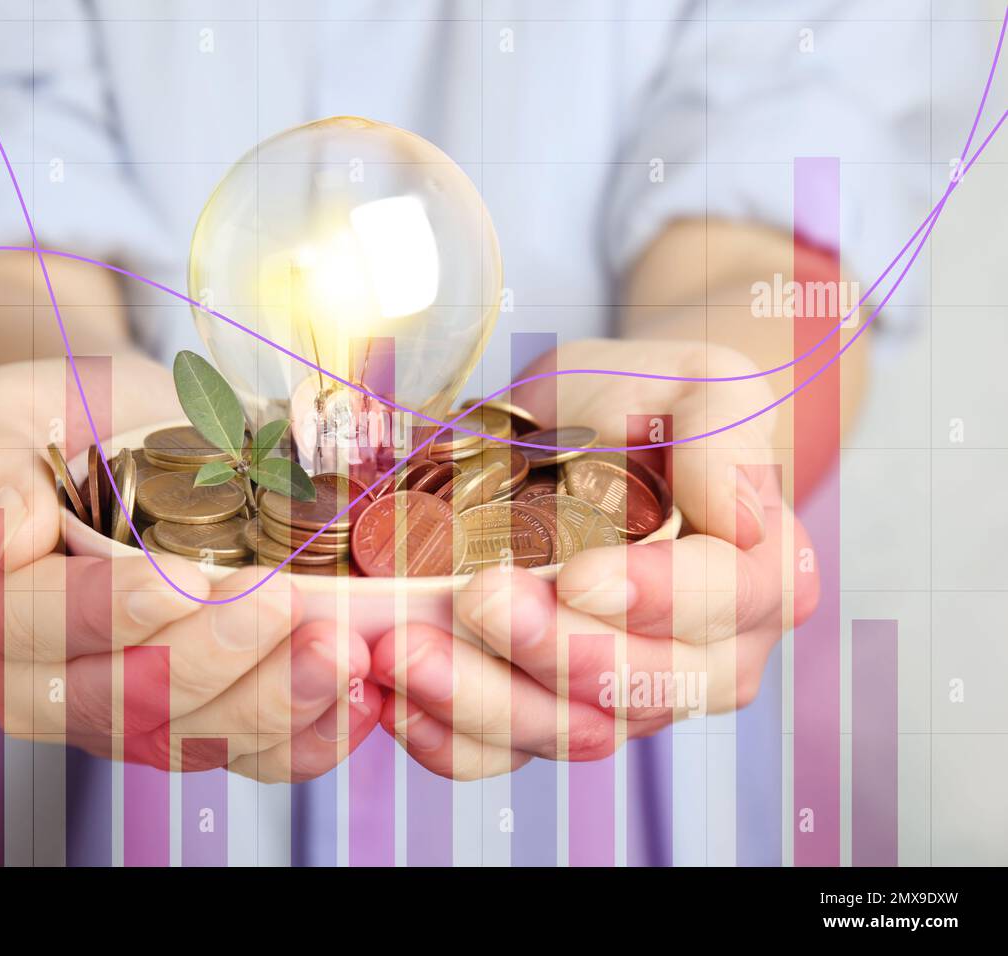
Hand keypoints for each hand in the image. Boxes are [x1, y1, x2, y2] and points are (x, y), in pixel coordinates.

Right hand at [0, 357, 380, 781]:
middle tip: (285, 604)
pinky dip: (304, 737)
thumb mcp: (6, 413)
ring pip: (192, 737)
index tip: (186, 579)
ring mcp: (118, 714)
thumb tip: (10, 532)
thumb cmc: (67, 423)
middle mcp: (41, 681)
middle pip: (123, 700)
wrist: (126, 444)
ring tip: (338, 652)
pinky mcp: (187, 724)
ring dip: (272, 702)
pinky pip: (244, 756)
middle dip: (213, 660)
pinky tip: (353, 696)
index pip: (39, 626)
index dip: (113, 611)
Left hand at [369, 339, 819, 777]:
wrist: (580, 433)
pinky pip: (500, 752)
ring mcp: (624, 697)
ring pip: (564, 730)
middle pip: (640, 686)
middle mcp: (707, 656)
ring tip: (407, 648)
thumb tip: (745, 518)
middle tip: (477, 598)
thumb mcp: (694, 382)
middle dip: (552, 651)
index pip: (726, 602)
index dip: (655, 597)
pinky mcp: (549, 715)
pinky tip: (393, 694)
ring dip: (480, 700)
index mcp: (758, 574)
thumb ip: (725, 435)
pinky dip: (444, 734)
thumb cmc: (641, 404)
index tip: (579, 574)